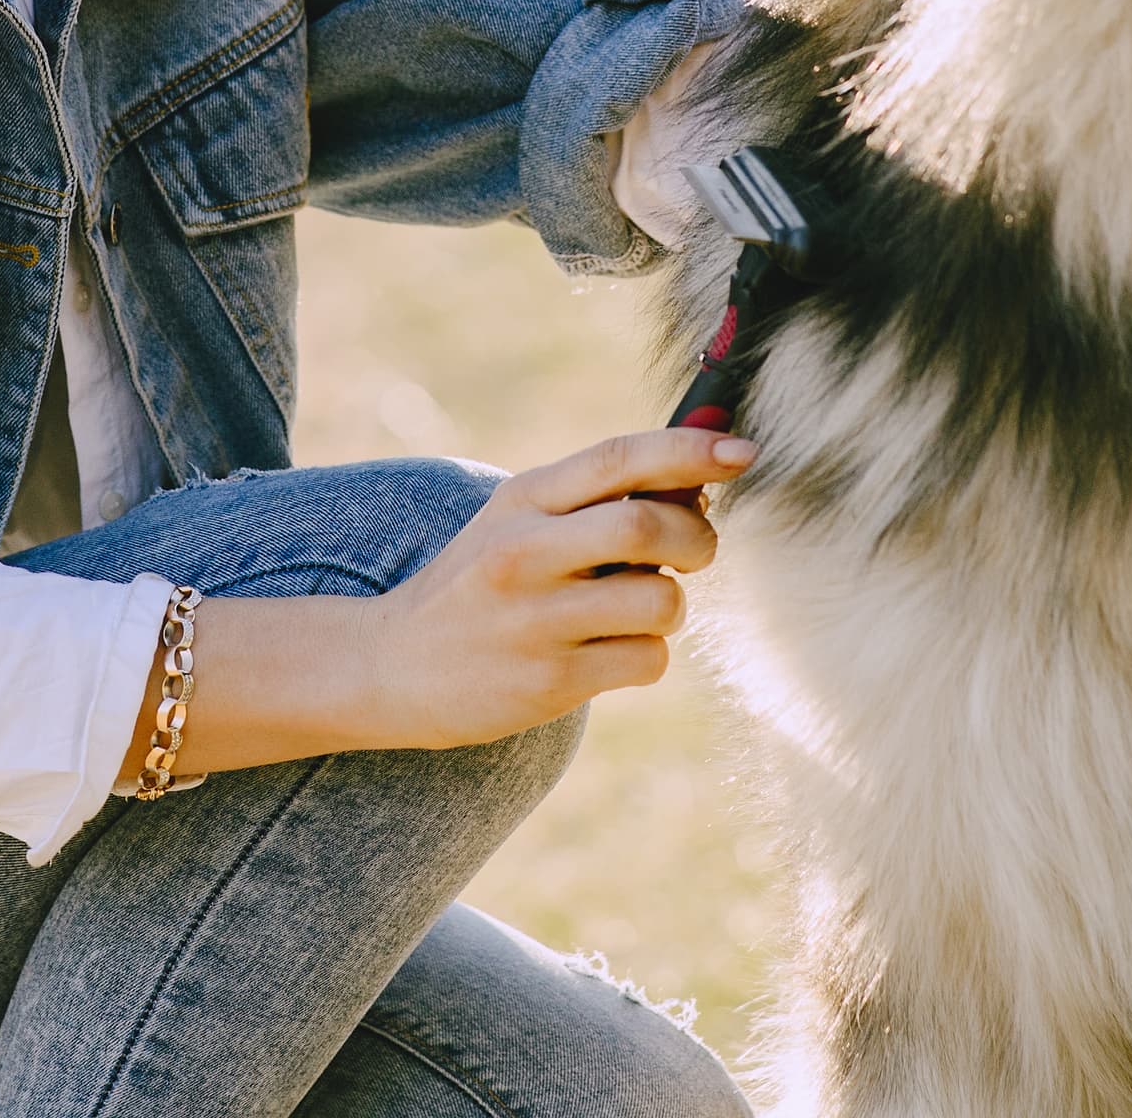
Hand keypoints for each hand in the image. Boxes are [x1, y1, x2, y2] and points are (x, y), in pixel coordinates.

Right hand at [117, 428, 752, 784]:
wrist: (388, 667)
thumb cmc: (478, 586)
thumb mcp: (517, 522)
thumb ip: (596, 501)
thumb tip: (704, 486)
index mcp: (521, 500)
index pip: (618, 457)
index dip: (691, 448)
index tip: (743, 450)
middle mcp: (525, 553)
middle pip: (650, 528)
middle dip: (699, 540)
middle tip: (695, 552)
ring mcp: (535, 621)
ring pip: (662, 603)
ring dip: (669, 607)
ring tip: (630, 611)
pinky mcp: (548, 682)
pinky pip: (647, 661)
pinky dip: (646, 656)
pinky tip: (605, 654)